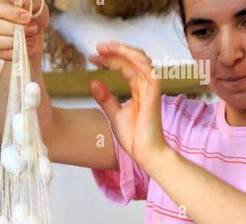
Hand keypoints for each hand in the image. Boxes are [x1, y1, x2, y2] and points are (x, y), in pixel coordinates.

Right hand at [0, 0, 48, 61]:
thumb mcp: (35, 5)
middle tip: (32, 29)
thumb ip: (29, 3)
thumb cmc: (33, 14)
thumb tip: (23, 5)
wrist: (34, 32)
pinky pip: (1, 53)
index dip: (11, 13)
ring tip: (31, 38)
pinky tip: (26, 46)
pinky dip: (15, 51)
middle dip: (13, 29)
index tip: (28, 17)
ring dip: (14, 41)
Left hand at [89, 42, 167, 172]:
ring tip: (104, 48)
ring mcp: (151, 87)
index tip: (92, 58)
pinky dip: (134, 58)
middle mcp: (145, 84)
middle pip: (131, 59)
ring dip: (122, 50)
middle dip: (114, 51)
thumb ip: (105, 98)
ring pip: (139, 58)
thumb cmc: (133, 137)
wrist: (144, 152)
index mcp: (138, 88)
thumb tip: (93, 81)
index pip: (124, 66)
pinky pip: (147, 68)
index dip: (109, 59)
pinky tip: (119, 53)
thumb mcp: (113, 114)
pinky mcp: (153, 92)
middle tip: (96, 49)